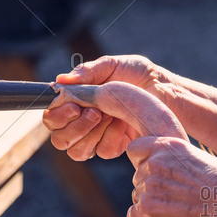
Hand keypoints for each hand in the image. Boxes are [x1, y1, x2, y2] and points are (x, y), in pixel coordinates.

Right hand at [43, 55, 173, 160]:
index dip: (57, 115)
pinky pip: (102, 151)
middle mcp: (83, 121)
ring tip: (111, 115)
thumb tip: (61, 80)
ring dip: (92, 132)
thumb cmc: (137, 74)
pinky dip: (111, 136)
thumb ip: (87, 72)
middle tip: (95, 113)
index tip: (74, 105)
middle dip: (74, 127)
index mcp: (77, 101)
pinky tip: (123, 124)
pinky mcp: (115, 147)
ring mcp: (98, 136)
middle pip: (60, 139)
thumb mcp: (113, 65)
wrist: (164, 89)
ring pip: (78, 150)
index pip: (52, 117)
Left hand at [126, 136, 216, 216]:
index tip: (156, 172)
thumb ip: (177, 159)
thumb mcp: (200, 158)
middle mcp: (154, 163)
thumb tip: (167, 168)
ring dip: (151, 206)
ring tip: (177, 211)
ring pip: (137, 197)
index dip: (143, 161)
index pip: (134, 149)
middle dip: (151, 187)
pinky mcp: (147, 211)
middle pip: (138, 176)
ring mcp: (148, 187)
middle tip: (177, 198)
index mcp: (167, 145)